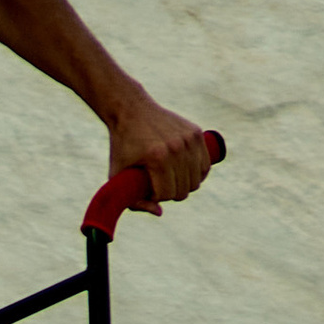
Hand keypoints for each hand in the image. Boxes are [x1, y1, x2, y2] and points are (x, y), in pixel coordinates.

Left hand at [103, 91, 214, 212]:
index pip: (168, 194)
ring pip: (197, 179)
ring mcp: (188, 139)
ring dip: (185, 184)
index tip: (149, 189)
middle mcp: (176, 148)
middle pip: (184, 189)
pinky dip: (197, 173)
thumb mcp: (118, 175)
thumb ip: (134, 200)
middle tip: (160, 184)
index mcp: (157, 158)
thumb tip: (160, 212)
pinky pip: (205, 165)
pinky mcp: (196, 133)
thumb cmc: (123, 146)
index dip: (157, 197)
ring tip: (172, 178)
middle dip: (171, 192)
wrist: (131, 111)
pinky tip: (186, 172)